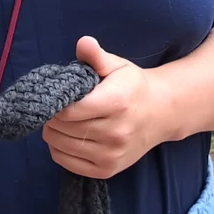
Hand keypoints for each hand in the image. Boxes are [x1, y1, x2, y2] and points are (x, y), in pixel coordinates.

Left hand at [40, 36, 174, 179]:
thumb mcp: (117, 66)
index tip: (56, 96)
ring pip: (61, 146)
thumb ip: (96, 56)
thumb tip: (84, 42)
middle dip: (52, 117)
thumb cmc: (133, 86)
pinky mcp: (108, 170)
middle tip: (57, 107)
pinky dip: (59, 150)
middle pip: (63, 128)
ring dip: (53, 133)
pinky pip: (68, 163)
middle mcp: (115, 132)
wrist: (161, 113)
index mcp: (116, 103)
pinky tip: (67, 137)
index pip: (69, 110)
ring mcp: (112, 155)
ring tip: (61, 121)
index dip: (56, 104)